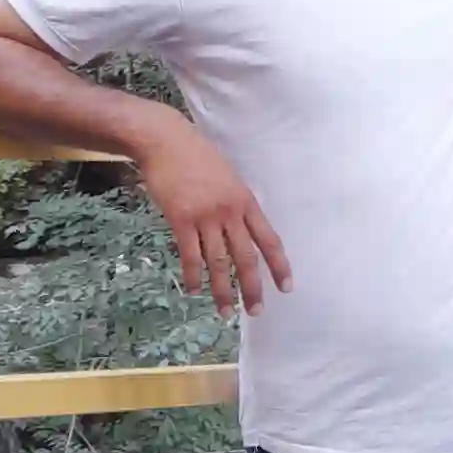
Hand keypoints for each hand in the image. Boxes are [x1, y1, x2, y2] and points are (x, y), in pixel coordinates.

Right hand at [134, 111, 291, 317]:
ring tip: (225, 312)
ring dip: (222, 290)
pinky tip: (194, 290)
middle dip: (252, 288)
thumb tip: (239, 230)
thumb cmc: (196, 156)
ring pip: (219, 262)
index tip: (286, 288)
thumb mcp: (227, 177)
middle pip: (246, 258)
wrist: (166, 140)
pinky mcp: (181, 219)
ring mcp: (206, 216)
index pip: (269, 240)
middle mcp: (230, 212)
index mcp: (246, 201)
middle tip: (255, 311)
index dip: (279, 266)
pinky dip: (193, 275)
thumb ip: (235, 204)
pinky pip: (190, 255)